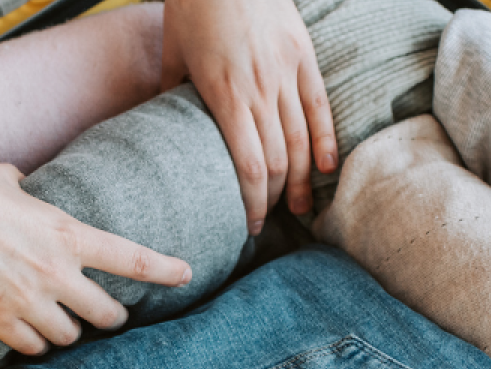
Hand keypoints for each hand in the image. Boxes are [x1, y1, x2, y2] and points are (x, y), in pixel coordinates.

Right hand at [0, 158, 193, 354]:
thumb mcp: (9, 181)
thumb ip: (30, 192)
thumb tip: (26, 187)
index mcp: (66, 232)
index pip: (131, 258)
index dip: (164, 270)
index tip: (185, 273)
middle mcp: (54, 271)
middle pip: (106, 313)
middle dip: (111, 316)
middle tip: (108, 315)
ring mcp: (26, 299)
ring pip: (69, 336)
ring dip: (67, 330)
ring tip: (58, 321)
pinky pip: (31, 345)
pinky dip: (33, 341)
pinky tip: (27, 331)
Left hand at [162, 0, 336, 233]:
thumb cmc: (193, 6)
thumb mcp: (173, 53)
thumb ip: (171, 94)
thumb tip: (164, 129)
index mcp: (224, 95)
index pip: (248, 166)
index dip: (252, 202)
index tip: (248, 225)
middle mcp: (259, 89)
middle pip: (279, 161)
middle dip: (275, 198)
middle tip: (269, 220)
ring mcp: (285, 73)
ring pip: (302, 139)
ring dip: (304, 179)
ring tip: (302, 207)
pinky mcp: (303, 56)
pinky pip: (320, 106)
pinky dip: (325, 140)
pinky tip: (326, 167)